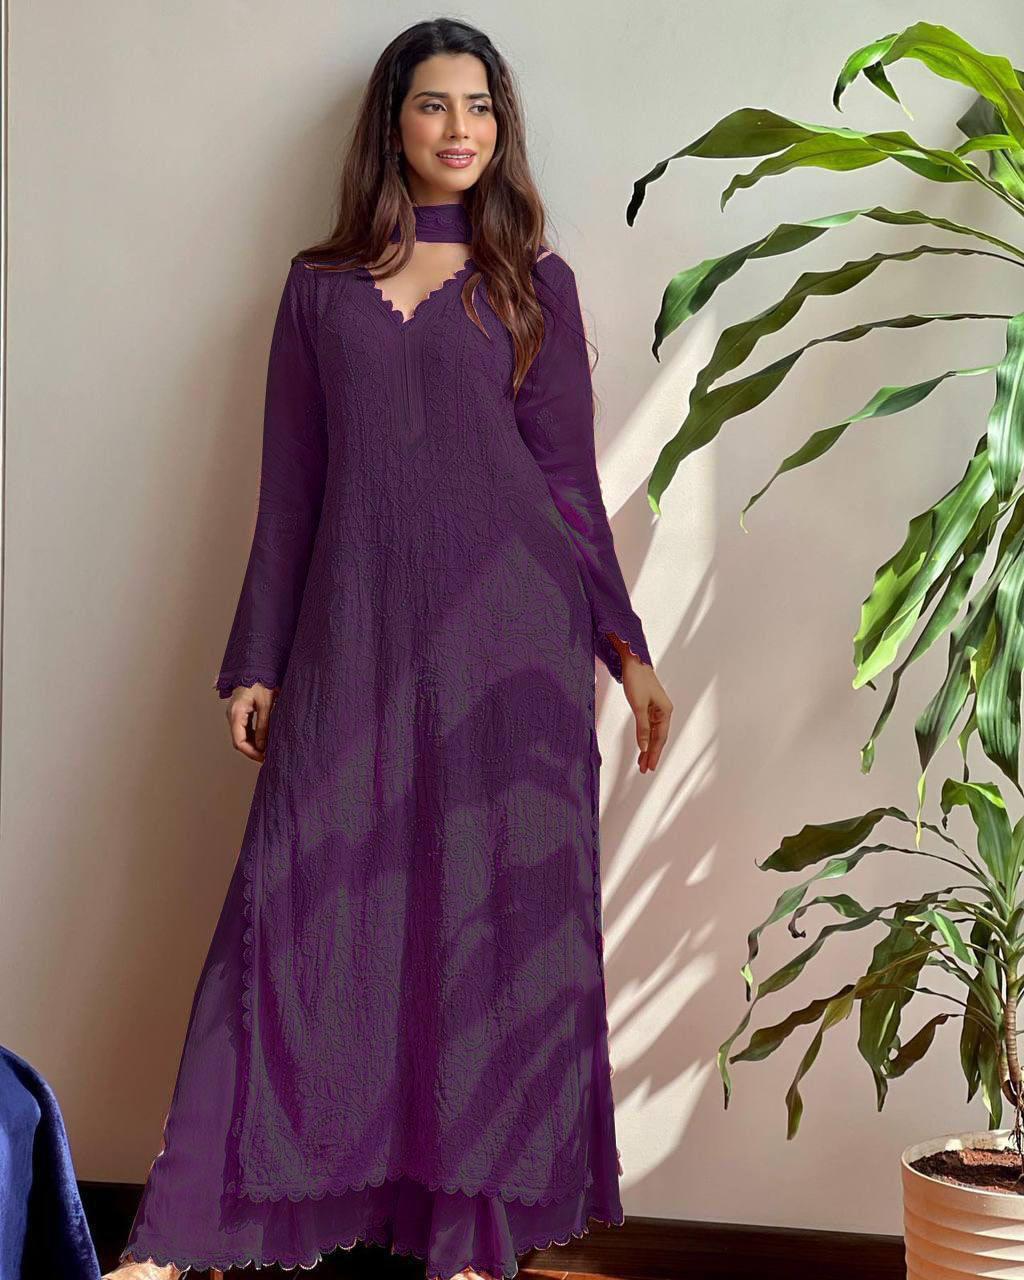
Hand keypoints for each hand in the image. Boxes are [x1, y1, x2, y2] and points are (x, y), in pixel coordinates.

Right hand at [225, 682, 277, 761]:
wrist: (257, 670)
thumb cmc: (262, 684)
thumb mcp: (266, 705)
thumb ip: (263, 726)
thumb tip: (262, 747)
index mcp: (236, 713)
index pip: (239, 741)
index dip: (250, 752)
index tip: (263, 758)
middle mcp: (232, 715)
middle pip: (238, 741)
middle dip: (252, 751)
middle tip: (267, 757)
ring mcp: (235, 715)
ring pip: (241, 736)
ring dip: (252, 745)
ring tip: (267, 751)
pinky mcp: (240, 714)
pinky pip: (244, 730)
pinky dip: (253, 737)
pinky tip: (264, 741)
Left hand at [611, 638, 671, 773]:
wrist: (633, 662)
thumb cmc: (637, 680)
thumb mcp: (638, 706)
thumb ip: (642, 728)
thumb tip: (644, 747)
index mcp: (665, 711)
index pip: (660, 738)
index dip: (655, 754)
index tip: (650, 767)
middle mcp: (663, 712)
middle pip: (658, 738)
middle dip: (651, 754)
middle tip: (645, 770)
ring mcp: (656, 709)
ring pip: (652, 733)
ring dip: (647, 747)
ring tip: (641, 763)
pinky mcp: (648, 706)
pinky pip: (647, 726)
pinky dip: (644, 736)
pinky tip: (641, 745)